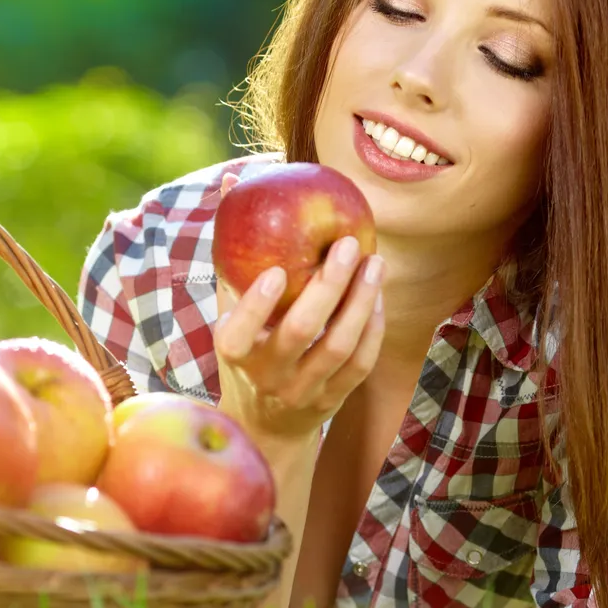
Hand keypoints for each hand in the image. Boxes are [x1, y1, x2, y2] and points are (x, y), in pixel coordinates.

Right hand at [213, 173, 385, 442]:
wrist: (265, 426)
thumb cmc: (246, 350)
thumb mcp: (230, 311)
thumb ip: (232, 252)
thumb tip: (233, 181)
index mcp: (234, 353)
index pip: (239, 333)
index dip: (255, 305)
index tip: (275, 270)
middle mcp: (267, 376)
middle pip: (300, 332)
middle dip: (328, 287)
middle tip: (347, 244)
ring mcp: (303, 391)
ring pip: (338, 348)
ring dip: (360, 302)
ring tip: (374, 262)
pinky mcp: (333, 400)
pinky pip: (360, 364)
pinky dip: (372, 329)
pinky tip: (377, 296)